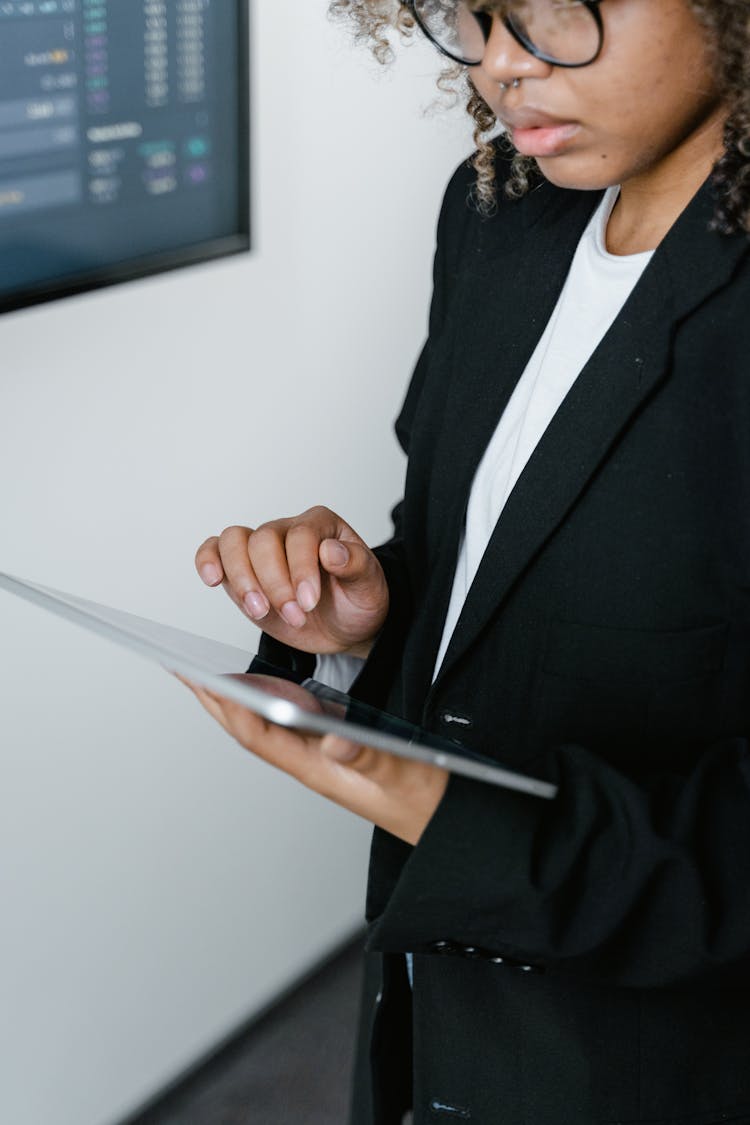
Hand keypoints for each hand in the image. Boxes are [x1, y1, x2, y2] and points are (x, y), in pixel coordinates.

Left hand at [180, 675, 448, 846]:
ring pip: (267, 725)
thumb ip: (373, 758)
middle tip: (179, 667)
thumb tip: (334, 741)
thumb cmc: (427, 801)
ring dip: (235, 700)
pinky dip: (268, 702)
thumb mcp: (406, 776)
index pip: (261, 734)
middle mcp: (313, 763)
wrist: (448, 823)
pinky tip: (261, 689)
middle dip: (215, 698)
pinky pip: (291, 724)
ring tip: (206, 673)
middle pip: (252, 728)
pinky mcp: (336, 749)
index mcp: (320, 770)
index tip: (196, 678)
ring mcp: (322, 757)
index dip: (228, 705)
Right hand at [195, 507, 388, 657]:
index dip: (301, 569)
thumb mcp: (369, 585)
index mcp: (321, 525)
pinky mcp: (242, 570)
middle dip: (274, 584)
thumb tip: (331, 551)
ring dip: (241, 579)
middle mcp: (287, 530)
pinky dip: (208, 561)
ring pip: (234, 541)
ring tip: (259, 610)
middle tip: (294, 615)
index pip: (300, 536)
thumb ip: (355, 564)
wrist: (344, 625)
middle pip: (263, 540)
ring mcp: (261, 549)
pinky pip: (214, 550)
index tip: (309, 602)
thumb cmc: (356, 599)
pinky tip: (212, 579)